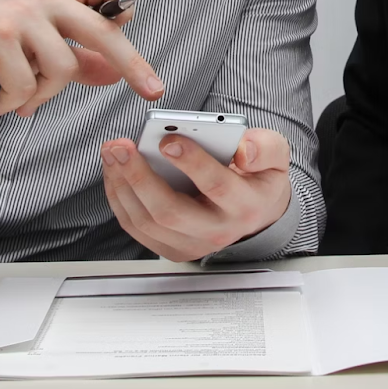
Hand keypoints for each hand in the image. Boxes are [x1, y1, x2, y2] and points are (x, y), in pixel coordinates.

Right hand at [0, 0, 163, 116]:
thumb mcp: (27, 28)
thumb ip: (72, 50)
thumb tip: (112, 73)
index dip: (123, 6)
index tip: (127, 28)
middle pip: (103, 29)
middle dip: (132, 64)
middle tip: (152, 89)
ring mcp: (20, 15)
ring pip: (62, 68)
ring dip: (44, 95)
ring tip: (23, 98)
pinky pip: (25, 85)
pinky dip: (16, 101)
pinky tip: (2, 101)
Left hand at [101, 127, 292, 261]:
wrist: (256, 210)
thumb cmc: (259, 176)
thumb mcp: (275, 155)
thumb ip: (265, 148)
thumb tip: (242, 150)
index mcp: (245, 205)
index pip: (216, 186)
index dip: (191, 163)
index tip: (168, 140)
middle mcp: (218, 232)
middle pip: (170, 211)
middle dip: (140, 176)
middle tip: (121, 145)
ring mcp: (192, 245)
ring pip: (147, 221)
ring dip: (122, 185)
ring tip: (112, 152)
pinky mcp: (172, 249)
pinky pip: (137, 227)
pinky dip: (119, 198)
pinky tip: (114, 171)